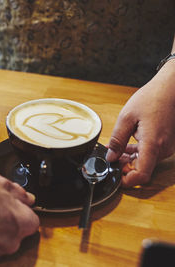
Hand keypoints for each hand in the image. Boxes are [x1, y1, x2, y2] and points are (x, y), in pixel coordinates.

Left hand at [106, 60, 174, 186]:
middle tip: (110, 159)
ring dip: (130, 159)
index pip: (142, 174)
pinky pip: (151, 154)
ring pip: (146, 162)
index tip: (116, 179)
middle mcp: (163, 149)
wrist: (171, 89)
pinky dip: (138, 152)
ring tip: (115, 150)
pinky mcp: (167, 143)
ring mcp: (167, 147)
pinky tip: (126, 145)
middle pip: (142, 169)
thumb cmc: (152, 98)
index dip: (128, 181)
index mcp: (153, 144)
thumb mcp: (126, 117)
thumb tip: (111, 157)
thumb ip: (117, 139)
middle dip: (125, 167)